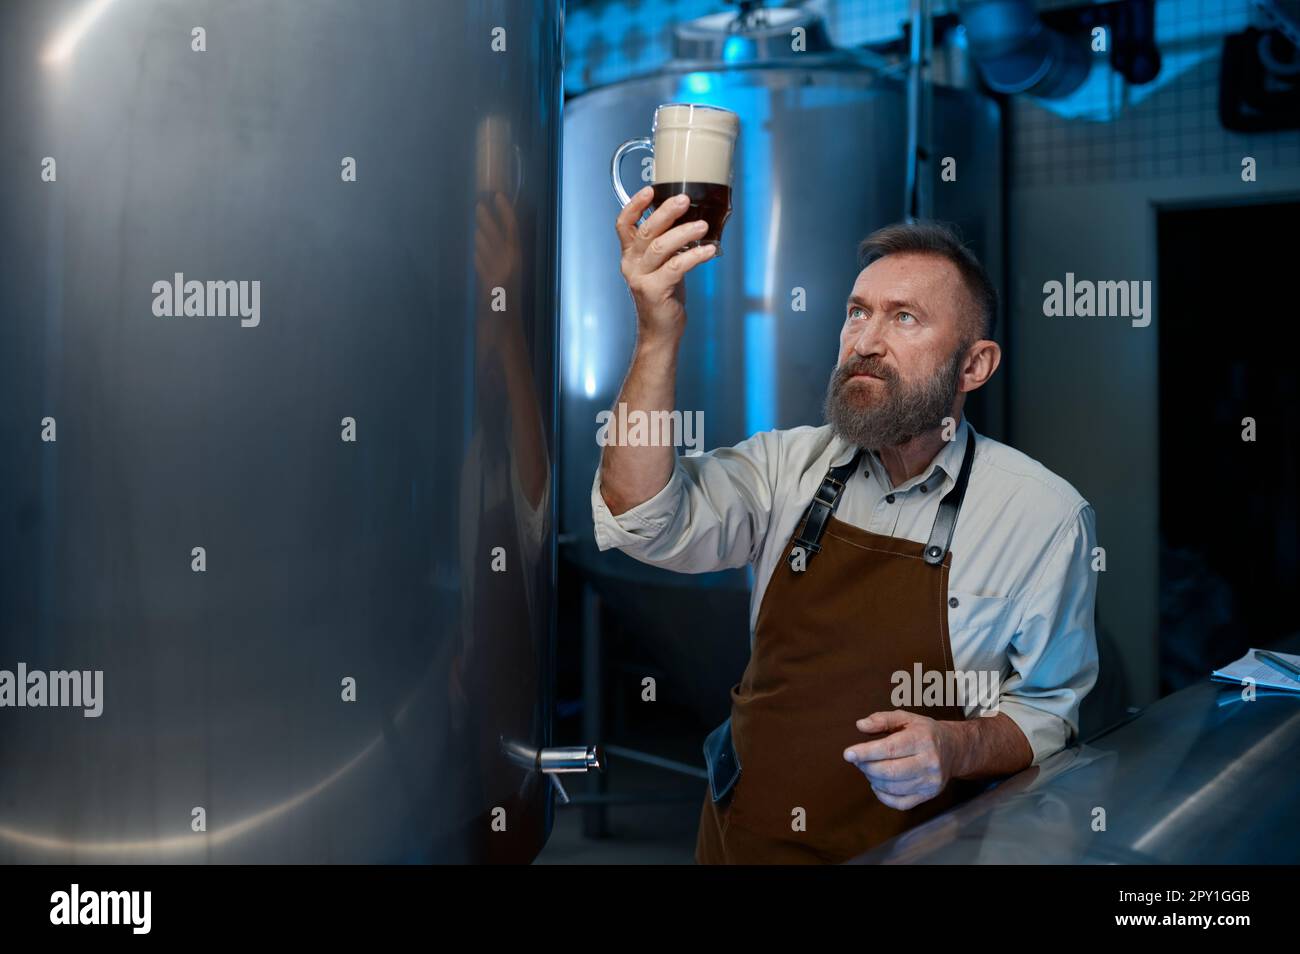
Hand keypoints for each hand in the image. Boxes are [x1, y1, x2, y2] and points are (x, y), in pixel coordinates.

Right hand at [615, 185, 715, 342]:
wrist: (660, 331)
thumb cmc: (663, 296)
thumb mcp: (660, 266)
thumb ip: (665, 244)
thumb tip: (688, 218)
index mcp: (630, 254)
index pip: (624, 224)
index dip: (634, 205)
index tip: (650, 190)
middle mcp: (631, 264)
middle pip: (646, 231)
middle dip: (666, 212)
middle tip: (685, 200)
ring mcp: (640, 278)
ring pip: (661, 247)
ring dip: (685, 233)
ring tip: (703, 226)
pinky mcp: (654, 291)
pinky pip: (676, 267)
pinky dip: (695, 256)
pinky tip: (710, 251)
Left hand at [842, 710, 962, 809]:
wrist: (954, 749)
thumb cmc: (924, 732)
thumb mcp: (905, 718)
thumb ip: (882, 719)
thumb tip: (860, 725)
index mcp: (922, 739)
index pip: (890, 748)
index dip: (866, 752)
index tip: (848, 754)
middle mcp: (929, 762)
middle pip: (890, 771)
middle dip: (867, 767)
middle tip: (857, 760)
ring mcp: (930, 781)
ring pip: (894, 788)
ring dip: (873, 779)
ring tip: (868, 768)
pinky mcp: (929, 795)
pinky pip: (900, 803)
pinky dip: (883, 796)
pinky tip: (878, 784)